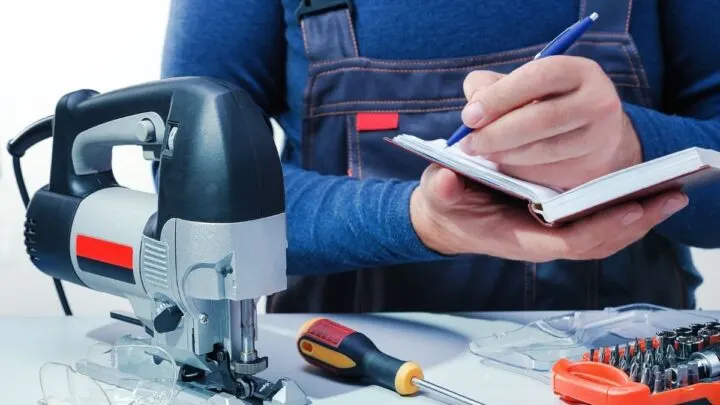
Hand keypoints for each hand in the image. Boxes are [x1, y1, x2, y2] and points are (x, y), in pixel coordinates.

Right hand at [410, 164, 687, 260]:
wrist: (446, 218)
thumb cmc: (447, 206)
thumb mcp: (439, 194)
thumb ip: (442, 189)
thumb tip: (444, 180)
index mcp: (519, 237)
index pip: (570, 241)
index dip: (603, 228)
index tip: (633, 209)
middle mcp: (542, 239)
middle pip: (599, 242)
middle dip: (636, 224)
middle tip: (671, 199)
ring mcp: (552, 233)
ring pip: (604, 236)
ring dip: (637, 220)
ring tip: (670, 196)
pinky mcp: (556, 222)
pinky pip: (597, 223)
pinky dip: (622, 212)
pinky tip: (643, 193)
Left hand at [459, 56, 641, 188]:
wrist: (596, 137)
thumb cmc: (545, 104)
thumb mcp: (522, 85)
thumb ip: (490, 87)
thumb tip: (472, 107)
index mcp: (578, 71)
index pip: (537, 77)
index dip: (499, 97)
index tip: (469, 117)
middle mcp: (598, 101)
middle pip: (541, 118)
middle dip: (496, 133)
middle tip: (468, 143)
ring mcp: (599, 137)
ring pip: (543, 149)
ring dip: (504, 154)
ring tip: (481, 152)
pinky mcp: (591, 167)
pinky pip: (547, 171)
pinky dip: (518, 169)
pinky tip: (504, 163)